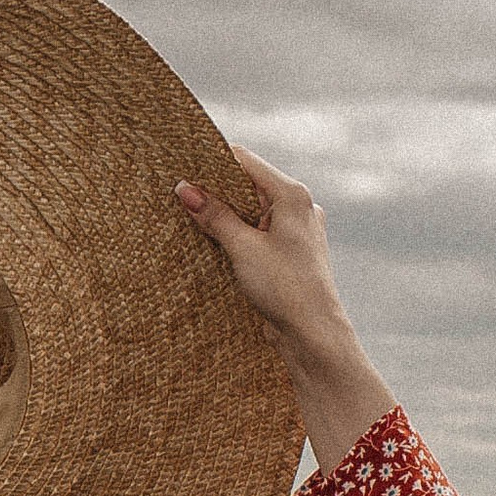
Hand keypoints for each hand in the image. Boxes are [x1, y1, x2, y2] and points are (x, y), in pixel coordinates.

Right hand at [176, 147, 394, 473]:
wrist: (313, 334)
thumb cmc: (284, 289)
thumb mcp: (242, 247)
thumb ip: (214, 215)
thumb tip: (184, 189)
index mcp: (292, 195)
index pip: (244, 161)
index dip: (212, 164)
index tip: (182, 170)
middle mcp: (299, 207)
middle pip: (248, 184)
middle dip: (217, 191)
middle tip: (182, 197)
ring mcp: (297, 229)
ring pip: (252, 209)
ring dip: (226, 214)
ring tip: (195, 220)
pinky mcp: (291, 251)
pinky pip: (259, 231)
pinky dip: (239, 233)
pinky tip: (218, 243)